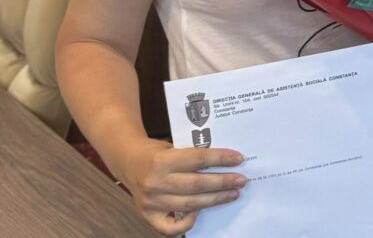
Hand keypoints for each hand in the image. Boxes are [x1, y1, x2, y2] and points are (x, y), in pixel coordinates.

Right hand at [120, 138, 246, 235]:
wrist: (129, 161)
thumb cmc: (156, 151)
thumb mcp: (172, 146)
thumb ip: (191, 155)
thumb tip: (222, 162)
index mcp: (163, 160)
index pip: (198, 159)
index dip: (220, 159)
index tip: (238, 159)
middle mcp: (156, 182)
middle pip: (197, 185)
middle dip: (222, 182)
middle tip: (241, 180)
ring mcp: (152, 202)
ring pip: (190, 204)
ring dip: (214, 200)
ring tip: (232, 194)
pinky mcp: (148, 216)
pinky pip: (170, 228)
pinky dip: (187, 223)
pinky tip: (200, 214)